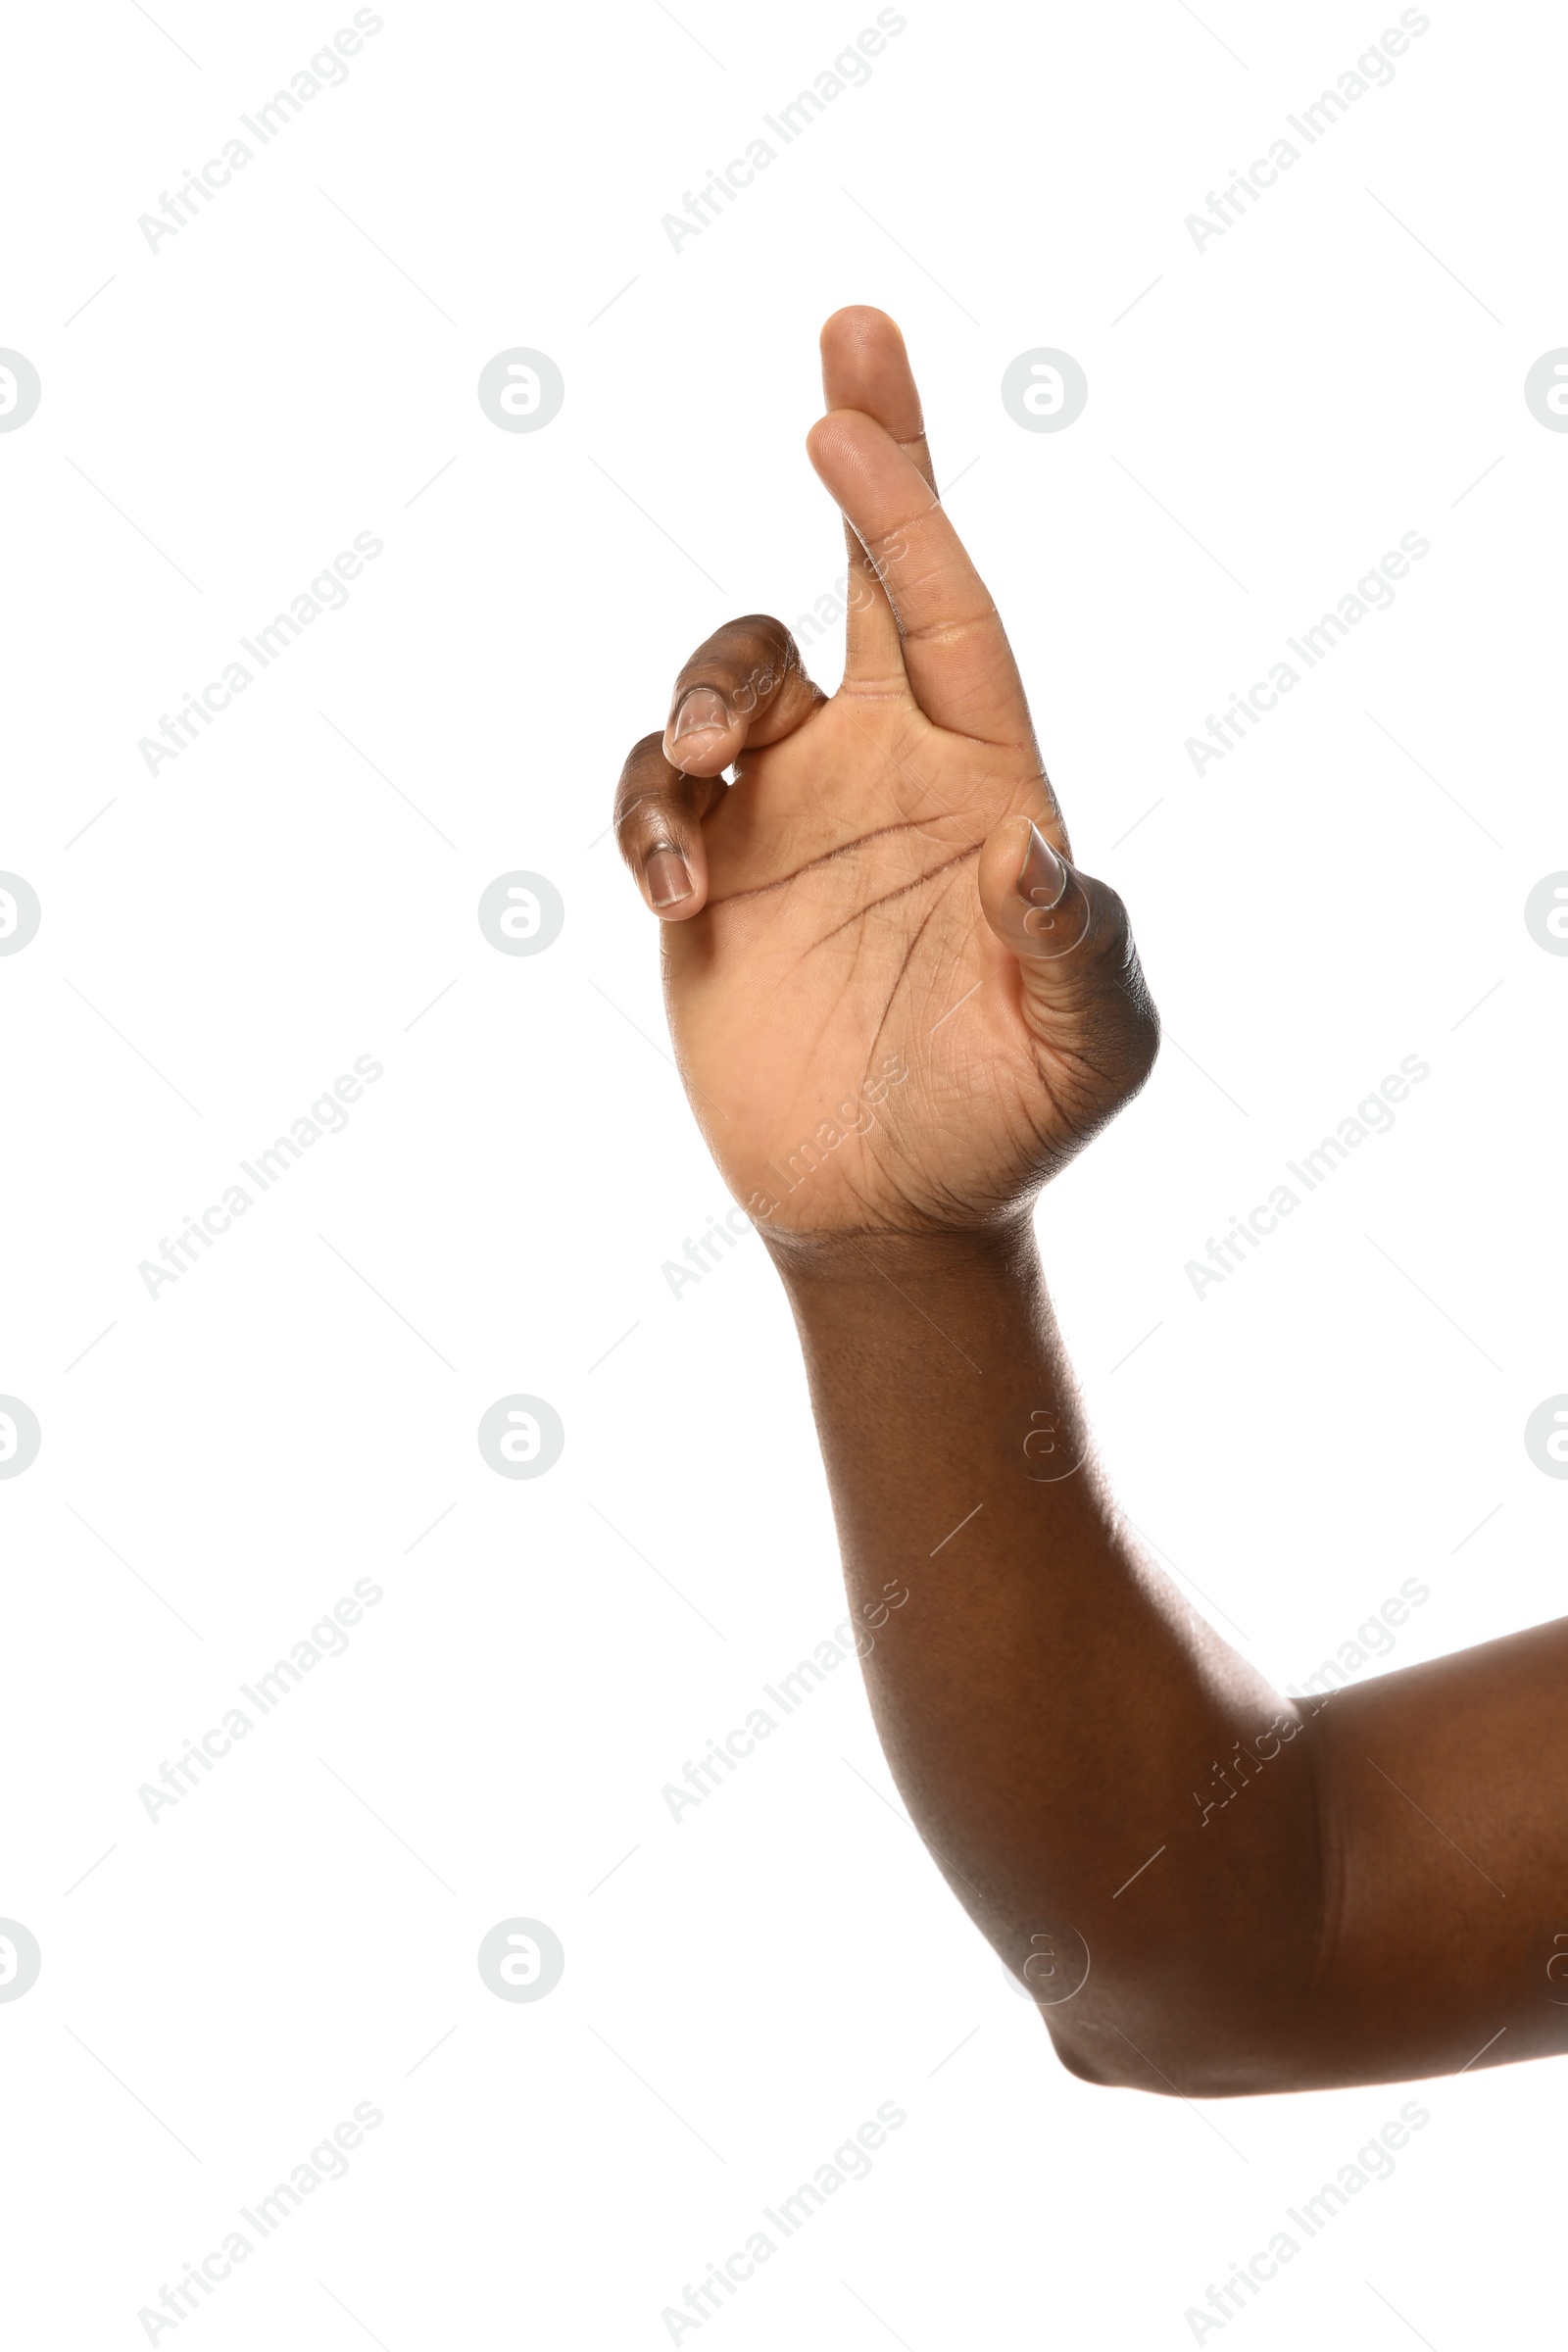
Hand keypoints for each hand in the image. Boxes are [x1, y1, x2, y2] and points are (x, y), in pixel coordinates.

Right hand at [613, 308, 1158, 1239]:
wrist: (890, 1209)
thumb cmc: (1009, 1125)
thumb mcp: (1083, 1051)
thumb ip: (1074, 952)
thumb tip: (1033, 850)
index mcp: (985, 782)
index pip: (951, 616)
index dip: (905, 512)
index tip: (849, 417)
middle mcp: (888, 770)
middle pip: (858, 584)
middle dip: (865, 464)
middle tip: (845, 351)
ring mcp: (794, 814)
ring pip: (728, 676)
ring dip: (701, 696)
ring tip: (701, 786)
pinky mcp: (715, 869)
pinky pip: (651, 789)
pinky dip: (645, 813)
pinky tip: (678, 897)